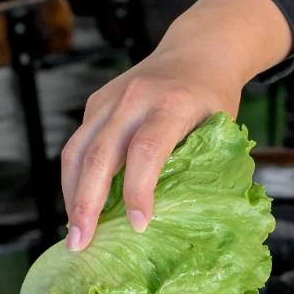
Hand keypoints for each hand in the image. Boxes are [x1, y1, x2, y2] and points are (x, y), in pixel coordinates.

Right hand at [61, 50, 240, 246]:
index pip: (148, 150)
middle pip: (100, 154)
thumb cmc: (214, 98)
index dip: (139, 191)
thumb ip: (199, 166)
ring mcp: (110, 99)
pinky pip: (77, 145)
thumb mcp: (221, 130)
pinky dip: (74, 179)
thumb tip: (180, 220)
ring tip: (75, 233)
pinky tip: (79, 205)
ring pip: (77, 151)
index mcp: (172, 104)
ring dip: (72, 195)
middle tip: (82, 243)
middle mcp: (135, 98)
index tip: (138, 226)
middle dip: (87, 203)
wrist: (199, 50)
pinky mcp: (96, 103)